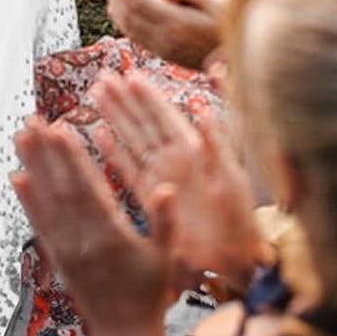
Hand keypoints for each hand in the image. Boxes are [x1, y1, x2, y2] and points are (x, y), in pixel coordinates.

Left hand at [13, 115, 176, 335]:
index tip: (60, 129)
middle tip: (32, 120)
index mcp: (111, 236)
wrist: (124, 334)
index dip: (72, 157)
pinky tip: (16, 178)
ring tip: (21, 137)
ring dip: (31, 167)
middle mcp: (83, 239)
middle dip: (45, 152)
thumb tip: (167, 187)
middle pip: (60, 188)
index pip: (87, 188)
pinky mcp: (56, 257)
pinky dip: (26, 200)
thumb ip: (166, 221)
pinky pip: (38, 224)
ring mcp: (66, 248)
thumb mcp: (166, 258)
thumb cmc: (148, 295)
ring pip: (45, 201)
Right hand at [92, 72, 263, 286]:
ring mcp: (160, 175)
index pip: (166, 116)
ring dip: (115, 116)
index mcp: (193, 151)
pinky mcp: (150, 196)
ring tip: (97, 94)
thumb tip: (203, 110)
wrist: (233, 260)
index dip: (149, 95)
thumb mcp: (231, 181)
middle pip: (144, 121)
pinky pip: (128, 169)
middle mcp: (173, 158)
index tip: (130, 75)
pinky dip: (113, 152)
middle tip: (104, 76)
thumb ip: (215, 145)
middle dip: (125, 98)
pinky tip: (98, 135)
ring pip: (132, 139)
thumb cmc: (239, 220)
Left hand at [98, 0, 223, 69]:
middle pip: (129, 15)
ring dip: (117, 9)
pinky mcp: (168, 56)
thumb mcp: (221, 4)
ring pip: (131, 29)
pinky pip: (139, 38)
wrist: (245, 63)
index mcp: (178, 24)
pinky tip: (123, 13)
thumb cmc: (235, 27)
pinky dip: (127, 23)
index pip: (137, 2)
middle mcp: (167, 40)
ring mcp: (166, 51)